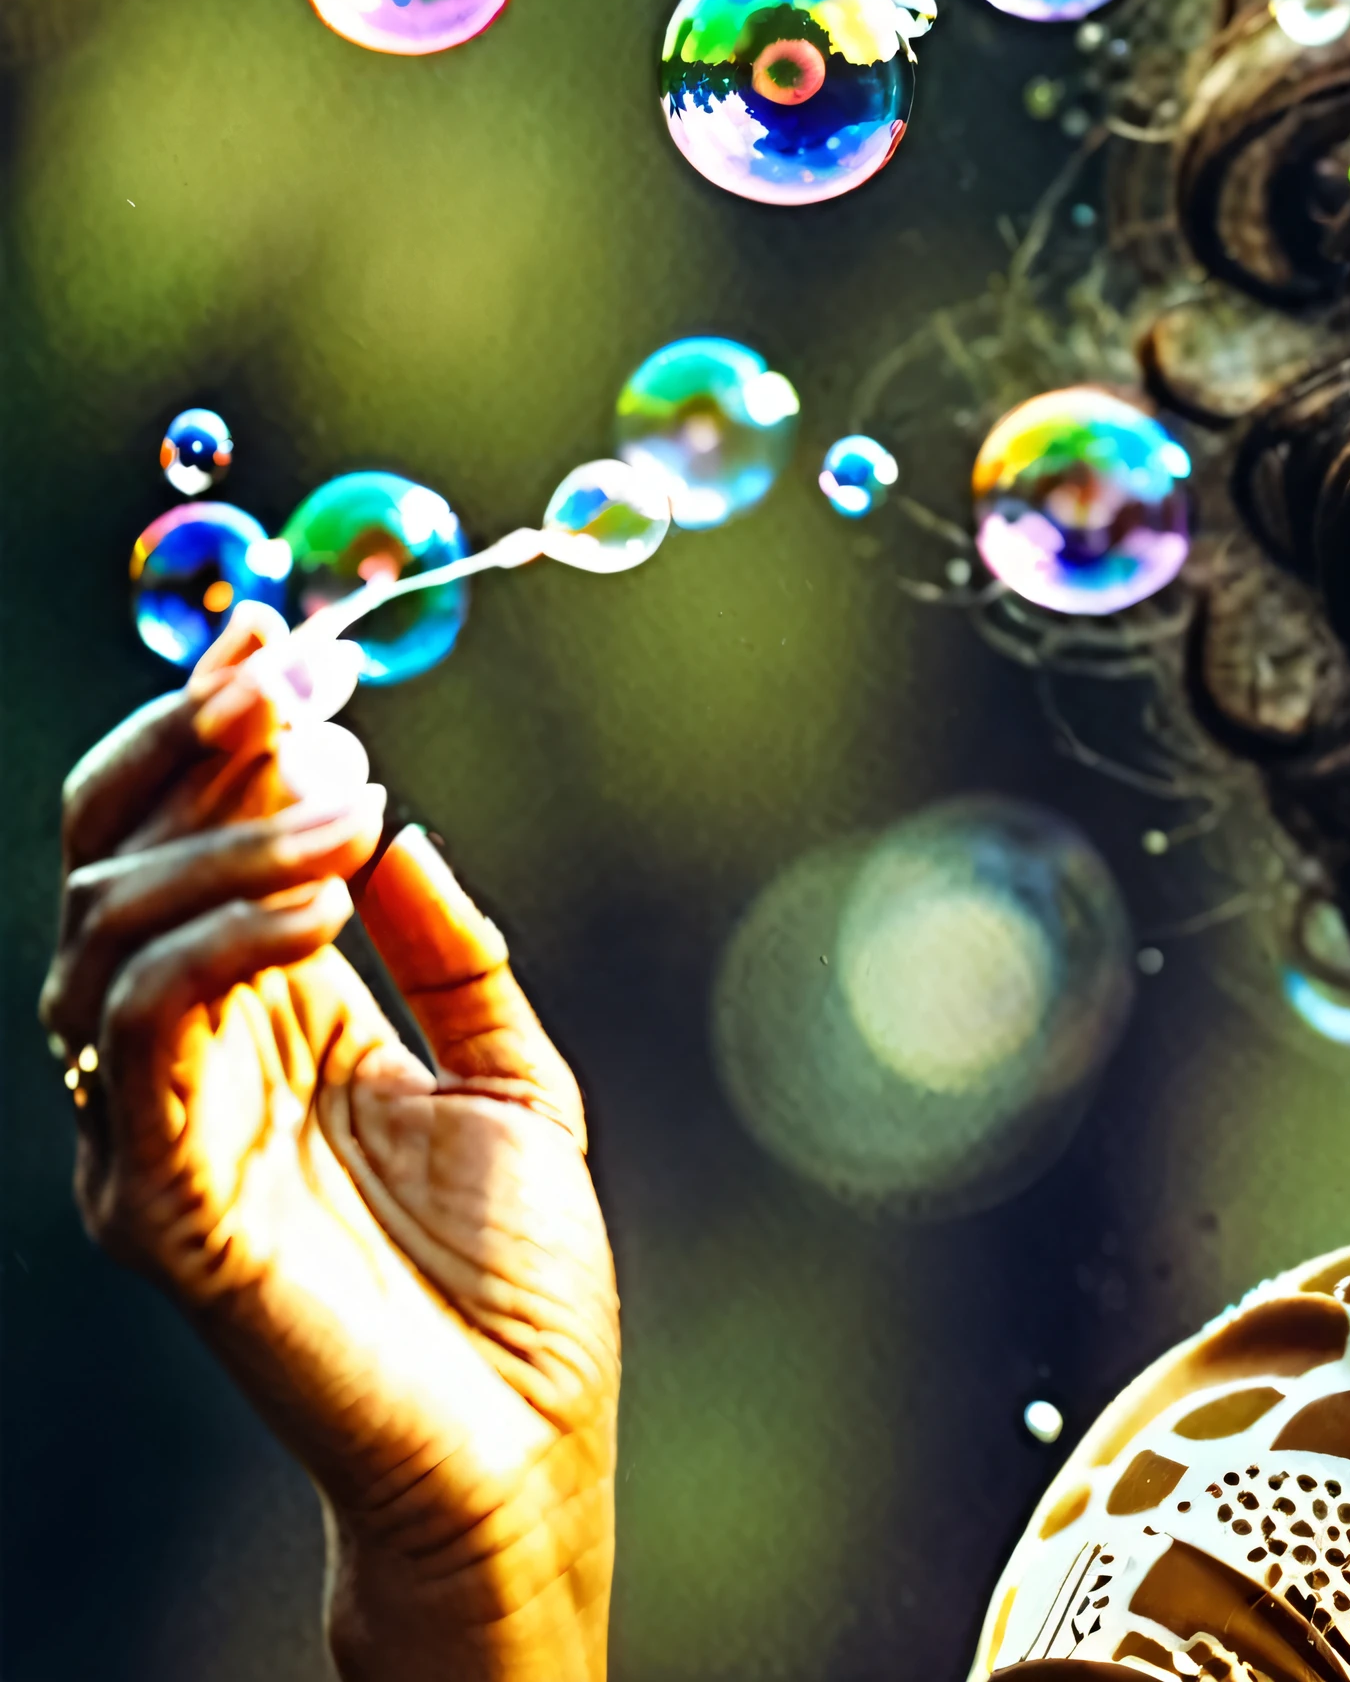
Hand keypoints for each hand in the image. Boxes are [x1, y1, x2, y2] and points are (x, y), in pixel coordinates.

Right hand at [48, 603, 618, 1681]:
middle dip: (184, 758)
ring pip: (102, 941)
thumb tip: (394, 826)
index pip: (179, 851)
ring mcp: (154, 1138)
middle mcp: (179, 1071)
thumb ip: (448, 954)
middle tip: (286, 683)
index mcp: (254, 1027)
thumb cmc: (516, 1277)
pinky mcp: (163, 1206)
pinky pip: (142, 1044)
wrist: (525, 1436)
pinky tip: (309, 902)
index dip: (210, 738)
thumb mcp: (509, 1072)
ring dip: (217, 846)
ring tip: (341, 800)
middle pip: (108, 871)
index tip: (274, 634)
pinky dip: (211, 949)